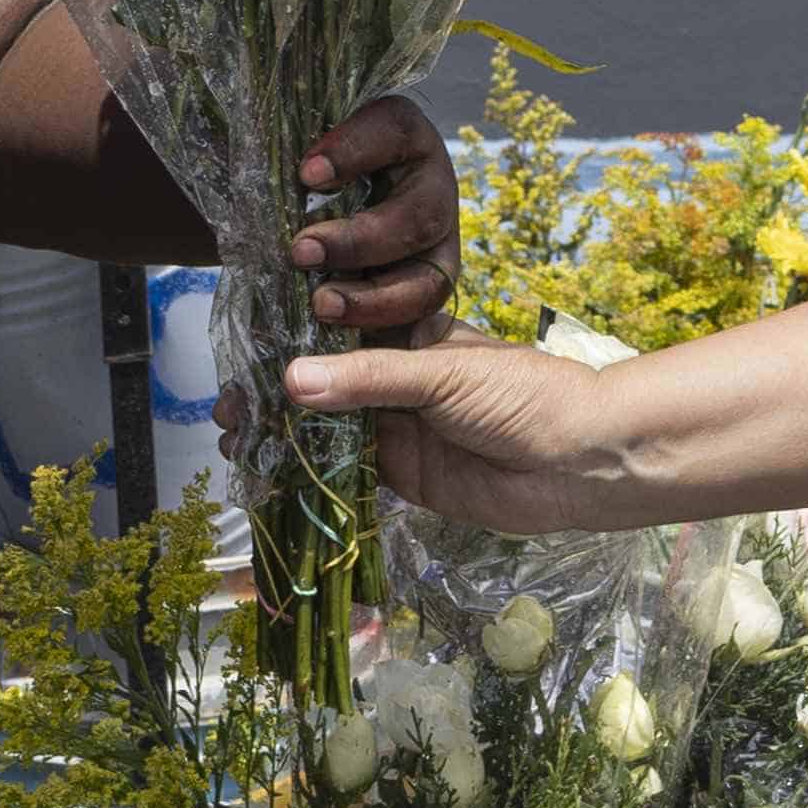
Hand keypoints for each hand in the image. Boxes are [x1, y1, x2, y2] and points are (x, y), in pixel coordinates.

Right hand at [217, 332, 632, 539]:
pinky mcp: (405, 474)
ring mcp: (400, 427)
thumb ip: (369, 379)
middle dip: (275, 396)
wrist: (582, 460)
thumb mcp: (444, 373)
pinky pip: (347, 473)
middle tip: (225, 411)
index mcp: (410, 334)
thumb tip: (292, 381)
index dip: (290, 340)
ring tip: (234, 443)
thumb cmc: (526, 395)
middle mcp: (399, 378)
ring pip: (328, 429)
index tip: (240, 351)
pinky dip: (309, 476)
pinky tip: (270, 477)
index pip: (338, 329)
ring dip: (284, 437)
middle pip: (324, 383)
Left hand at [290, 97, 459, 342]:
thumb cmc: (298, 191)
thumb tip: (235, 148)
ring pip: (430, 276)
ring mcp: (438, 246)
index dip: (355, 149)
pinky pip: (420, 321)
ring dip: (375, 297)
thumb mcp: (290, 166)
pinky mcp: (428, 293)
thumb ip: (279, 161)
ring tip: (321, 305)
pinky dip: (381, 329)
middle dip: (360, 239)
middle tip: (301, 251)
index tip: (306, 174)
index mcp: (402, 140)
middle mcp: (431, 190)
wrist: (310, 239)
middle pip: (419, 213)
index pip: (393, 129)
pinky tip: (340, 333)